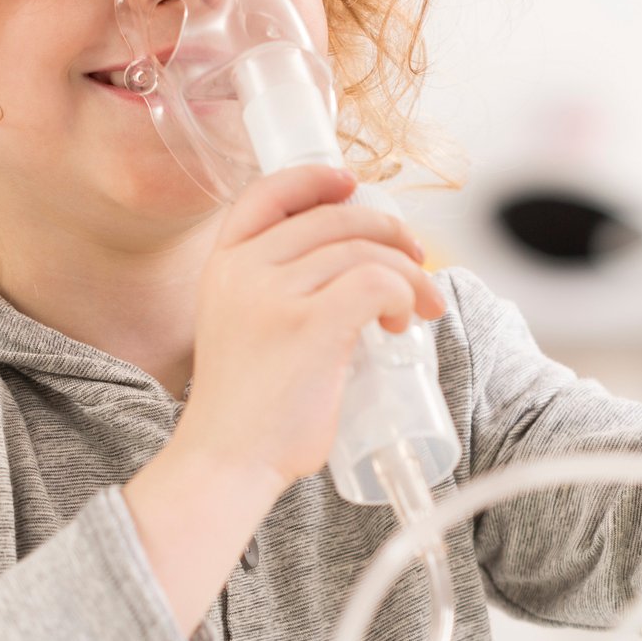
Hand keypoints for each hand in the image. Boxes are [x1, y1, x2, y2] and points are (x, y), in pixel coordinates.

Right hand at [178, 164, 445, 495]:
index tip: (352, 185)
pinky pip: (376, 282)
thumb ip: (274, 290)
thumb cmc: (246, 407)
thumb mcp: (239, 327)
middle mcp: (244, 270)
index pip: (267, 194)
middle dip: (388, 233)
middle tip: (417, 262)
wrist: (227, 460)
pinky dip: (401, 294)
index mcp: (223, 265)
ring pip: (364, 251)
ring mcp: (274, 295)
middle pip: (334, 219)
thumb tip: (350, 267)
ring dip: (407, 273)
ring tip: (418, 306)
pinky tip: (400, 321)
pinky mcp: (311, 326)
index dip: (315, 180)